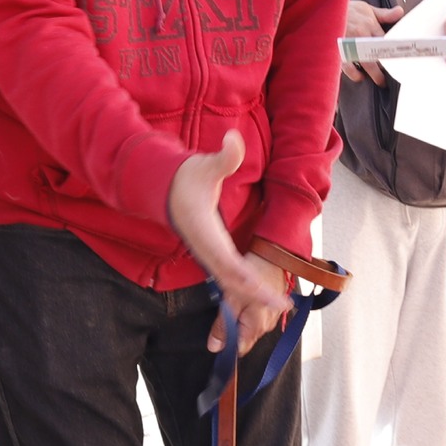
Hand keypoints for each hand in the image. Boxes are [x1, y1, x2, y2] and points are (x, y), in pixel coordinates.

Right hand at [167, 131, 287, 336]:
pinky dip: (244, 288)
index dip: (249, 281)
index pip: (229, 264)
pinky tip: (261, 293)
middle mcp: (205, 249)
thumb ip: (224, 157)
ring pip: (229, 282)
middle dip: (257, 296)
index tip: (266, 293)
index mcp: (205, 234)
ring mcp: (206, 254)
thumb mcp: (204, 165)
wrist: (161, 187)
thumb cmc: (185, 177)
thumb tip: (234, 138)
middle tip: (283, 307)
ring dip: (253, 295)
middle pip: (232, 281)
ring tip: (279, 305)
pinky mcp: (209, 253)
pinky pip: (227, 277)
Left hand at [206, 251, 291, 353]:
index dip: (226, 344)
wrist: (274, 257)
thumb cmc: (254, 276)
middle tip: (228, 308)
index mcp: (257, 327)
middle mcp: (267, 326)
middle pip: (245, 338)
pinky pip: (259, 317)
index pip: (239, 349)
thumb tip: (215, 347)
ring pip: (251, 327)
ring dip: (242, 319)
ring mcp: (274, 318)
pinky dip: (251, 312)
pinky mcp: (276, 309)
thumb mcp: (231, 300)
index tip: (218, 333)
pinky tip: (248, 298)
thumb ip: (223, 326)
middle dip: (234, 328)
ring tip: (238, 301)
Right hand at [342, 0, 403, 84]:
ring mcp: (349, 45)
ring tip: (380, 81)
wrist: (324, 9)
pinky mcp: (337, 52)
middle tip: (392, 74)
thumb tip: (401, 12)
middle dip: (387, 66)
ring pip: (366, 64)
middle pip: (379, 55)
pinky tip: (360, 77)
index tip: (400, 60)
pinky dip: (355, 74)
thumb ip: (384, 14)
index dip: (394, 51)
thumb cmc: (346, 10)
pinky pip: (348, 67)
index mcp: (370, 24)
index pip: (387, 41)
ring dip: (374, 74)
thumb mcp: (365, 8)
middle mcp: (361, 35)